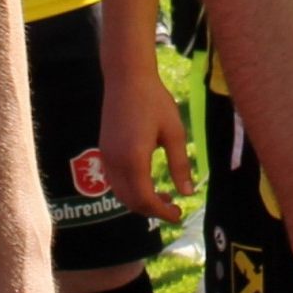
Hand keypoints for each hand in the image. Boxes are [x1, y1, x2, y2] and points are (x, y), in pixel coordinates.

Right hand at [101, 52, 192, 221]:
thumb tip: (188, 193)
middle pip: (130, 201)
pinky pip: (115, 181)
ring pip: (120, 193)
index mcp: (134, 159)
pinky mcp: (104, 150)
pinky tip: (147, 181)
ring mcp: (106, 156)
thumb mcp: (175, 133)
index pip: (145, 199)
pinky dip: (130, 190)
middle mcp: (115, 162)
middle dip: (152, 211)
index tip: (179, 214)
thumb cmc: (155, 101)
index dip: (162, 212)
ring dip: (140, 201)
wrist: (127, 78)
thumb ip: (180, 165)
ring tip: (164, 196)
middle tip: (174, 208)